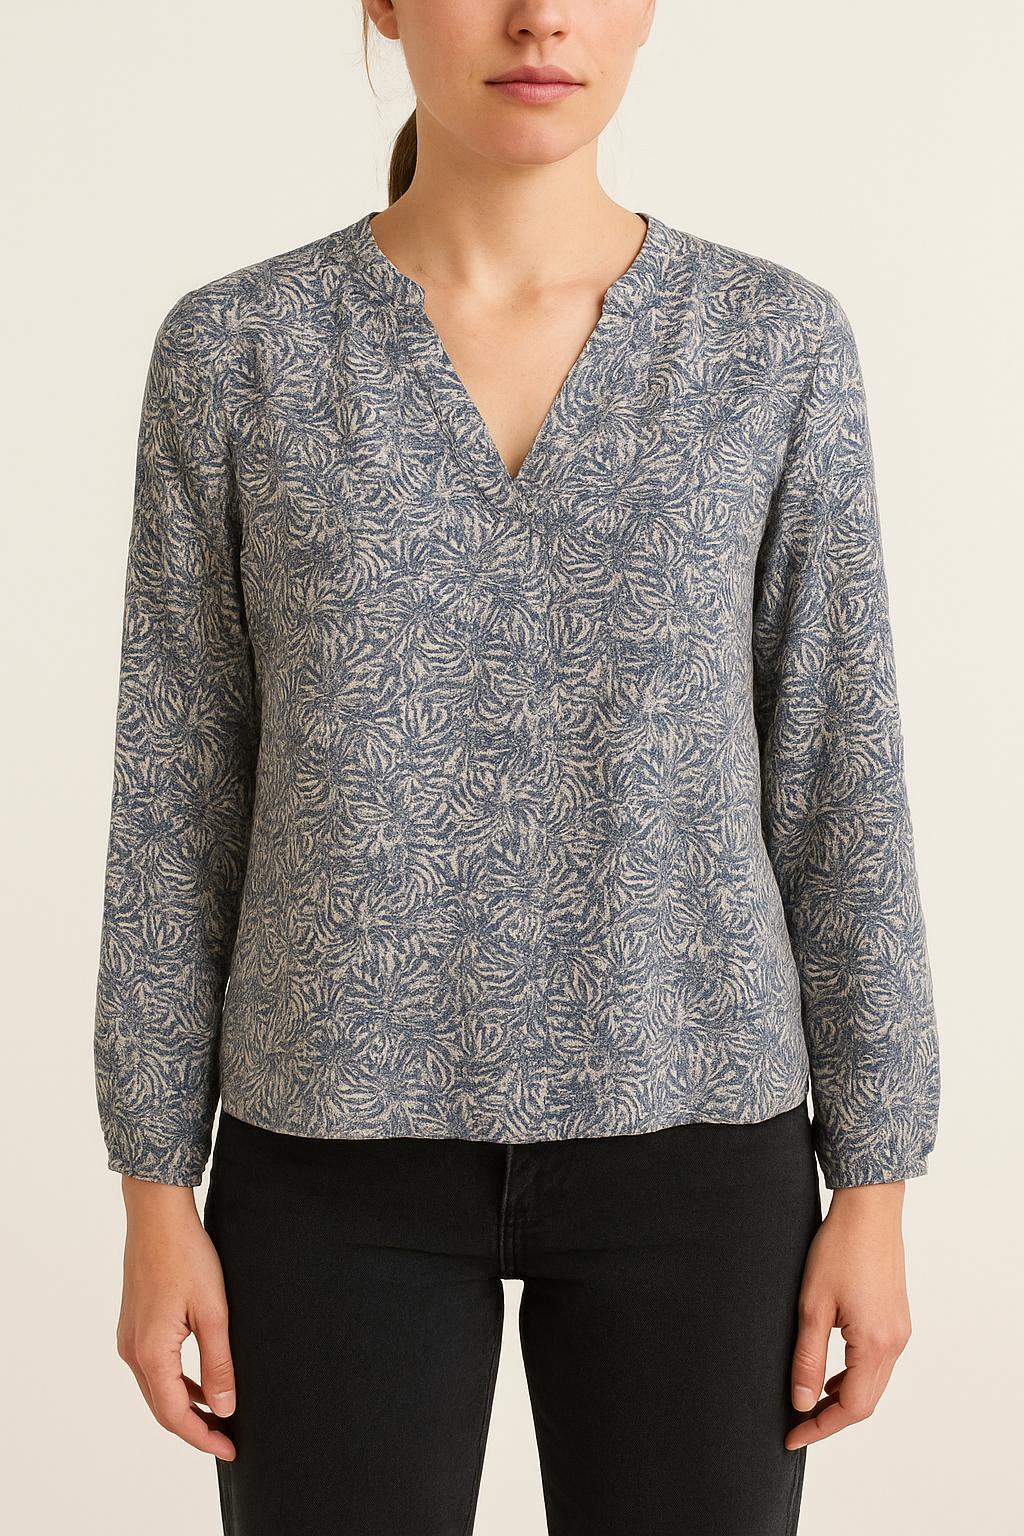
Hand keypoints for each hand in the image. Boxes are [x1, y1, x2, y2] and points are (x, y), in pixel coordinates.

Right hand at [115, 1177, 236, 1460]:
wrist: (158, 1216)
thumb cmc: (187, 1256)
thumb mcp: (213, 1311)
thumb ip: (218, 1362)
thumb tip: (224, 1407)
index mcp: (150, 1353)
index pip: (175, 1415)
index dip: (203, 1437)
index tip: (231, 1449)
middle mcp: (132, 1351)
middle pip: (162, 1408)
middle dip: (194, 1429)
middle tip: (228, 1440)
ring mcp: (130, 1338)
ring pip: (157, 1389)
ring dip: (185, 1406)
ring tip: (218, 1417)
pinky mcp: (135, 1325)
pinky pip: (155, 1368)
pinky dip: (177, 1383)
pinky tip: (200, 1383)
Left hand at [786, 1180, 911, 1449]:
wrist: (869, 1208)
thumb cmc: (839, 1248)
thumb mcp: (812, 1305)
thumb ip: (807, 1358)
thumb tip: (802, 1403)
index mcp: (876, 1343)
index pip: (852, 1407)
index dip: (821, 1427)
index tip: (792, 1437)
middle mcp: (895, 1342)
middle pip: (866, 1401)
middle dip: (831, 1418)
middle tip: (796, 1425)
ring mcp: (900, 1330)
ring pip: (873, 1382)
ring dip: (843, 1397)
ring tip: (807, 1400)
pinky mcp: (897, 1318)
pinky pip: (878, 1362)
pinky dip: (854, 1375)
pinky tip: (830, 1371)